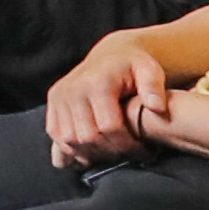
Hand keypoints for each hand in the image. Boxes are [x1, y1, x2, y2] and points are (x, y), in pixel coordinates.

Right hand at [49, 36, 173, 168]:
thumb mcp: (150, 70)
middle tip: (130, 155)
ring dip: (91, 153)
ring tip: (113, 152)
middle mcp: (72, 89)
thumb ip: (154, 87)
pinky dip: (71, 148)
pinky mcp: (52, 102)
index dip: (128, 145)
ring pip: (69, 140)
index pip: (109, 128)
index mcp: (96, 83)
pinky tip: (92, 150)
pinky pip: (56, 134)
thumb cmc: (134, 66)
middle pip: (87, 137)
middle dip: (111, 152)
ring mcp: (59, 96)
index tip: (144, 150)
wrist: (111, 54)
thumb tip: (155, 107)